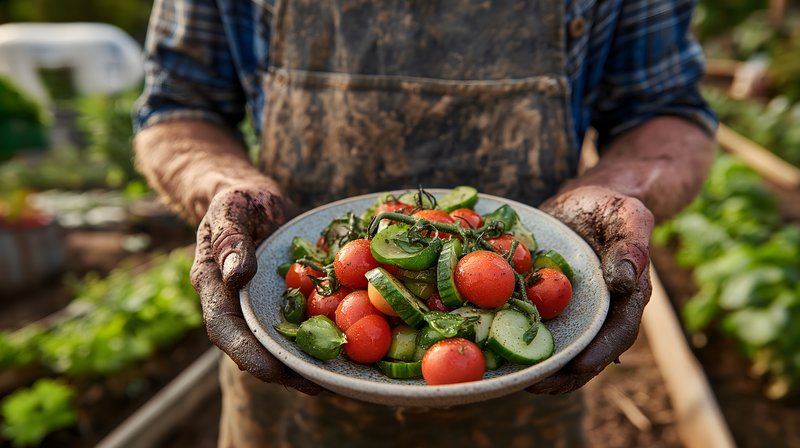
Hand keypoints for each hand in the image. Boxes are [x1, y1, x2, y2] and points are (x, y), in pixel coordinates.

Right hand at [189, 181, 322, 394]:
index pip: (225, 328)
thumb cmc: (238, 200)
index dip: (247, 353)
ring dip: (307, 361)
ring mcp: (265, 305)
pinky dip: (326, 334)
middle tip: (315, 386)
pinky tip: (351, 346)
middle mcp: (239, 305)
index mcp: (215, 286)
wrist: (256, 196)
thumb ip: (229, 240)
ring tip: (337, 379)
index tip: (270, 371)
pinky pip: (306, 320)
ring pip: (283, 340)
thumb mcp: (230, 209)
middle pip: (257, 346)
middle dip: (285, 370)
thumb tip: (237, 276)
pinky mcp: (290, 299)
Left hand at [527, 186, 653, 393]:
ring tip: (511, 379)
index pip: (617, 333)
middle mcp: (597, 312)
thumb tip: (625, 281)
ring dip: (536, 365)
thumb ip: (631, 244)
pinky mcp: (545, 303)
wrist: (584, 201)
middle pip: (584, 352)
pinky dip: (513, 334)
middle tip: (536, 386)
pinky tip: (490, 344)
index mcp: (625, 298)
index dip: (599, 352)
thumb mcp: (627, 215)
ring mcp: (571, 311)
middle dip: (562, 374)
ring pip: (556, 345)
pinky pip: (530, 323)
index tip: (579, 367)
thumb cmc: (610, 206)